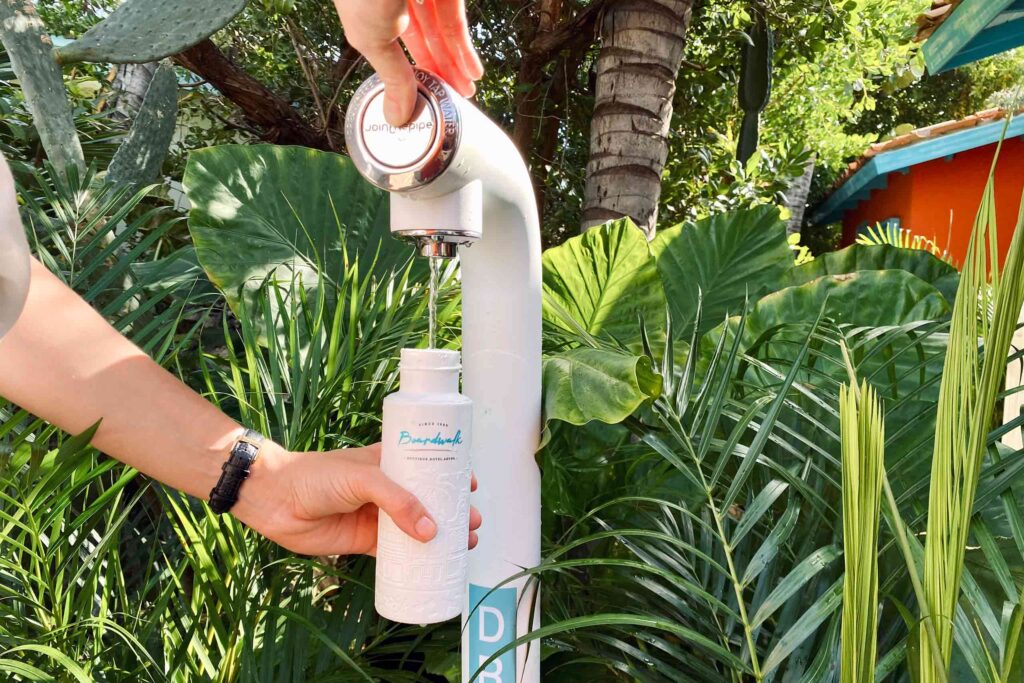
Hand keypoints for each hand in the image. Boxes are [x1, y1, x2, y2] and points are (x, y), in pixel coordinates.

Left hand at [234, 442, 481, 555]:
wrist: (276, 500)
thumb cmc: (316, 475)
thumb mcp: (363, 476)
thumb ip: (396, 501)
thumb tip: (430, 530)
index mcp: (389, 461)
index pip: (427, 465)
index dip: (451, 475)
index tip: (471, 486)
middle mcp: (387, 489)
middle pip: (429, 500)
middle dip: (455, 512)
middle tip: (474, 523)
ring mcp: (377, 516)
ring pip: (417, 529)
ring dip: (441, 538)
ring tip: (465, 545)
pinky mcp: (365, 542)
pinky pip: (396, 554)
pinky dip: (416, 561)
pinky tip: (434, 566)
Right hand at [332, 0, 483, 124]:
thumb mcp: (372, 40)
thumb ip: (391, 77)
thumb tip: (396, 117)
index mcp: (368, 11)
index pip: (392, 47)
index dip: (407, 74)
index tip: (423, 100)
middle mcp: (395, 0)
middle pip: (422, 41)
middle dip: (438, 72)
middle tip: (452, 101)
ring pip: (441, 33)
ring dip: (456, 64)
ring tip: (467, 93)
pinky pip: (455, 19)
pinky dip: (464, 47)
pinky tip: (473, 71)